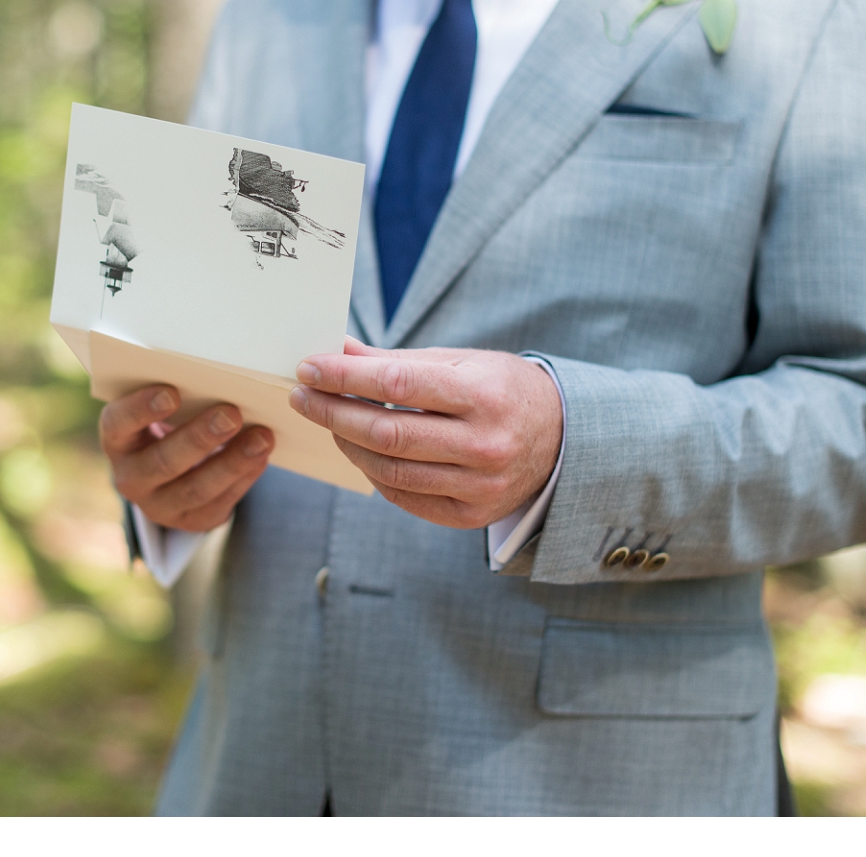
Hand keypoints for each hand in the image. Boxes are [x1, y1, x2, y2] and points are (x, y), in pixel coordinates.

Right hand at [101, 384, 273, 533]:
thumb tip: (220, 380)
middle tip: (230, 414)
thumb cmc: (168, 424)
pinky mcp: (191, 521)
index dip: (141, 410)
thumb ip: (179, 396)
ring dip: (232, 462)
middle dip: (199, 438)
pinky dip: (244, 478)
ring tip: (262, 438)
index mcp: (117, 441)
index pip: (118, 424)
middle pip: (163, 462)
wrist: (169, 469)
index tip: (171, 393)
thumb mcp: (160, 410)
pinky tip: (261, 457)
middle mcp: (130, 478)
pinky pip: (219, 504)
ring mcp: (159, 506)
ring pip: (196, 489)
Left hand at [289, 337, 561, 528]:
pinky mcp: (471, 515)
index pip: (395, 382)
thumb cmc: (503, 390)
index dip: (344, 376)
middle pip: (386, 432)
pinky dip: (372, 473)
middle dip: (333, 412)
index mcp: (483, 395)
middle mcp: (485, 444)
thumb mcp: (460, 362)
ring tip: (328, 421)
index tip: (309, 368)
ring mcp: (480, 485)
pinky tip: (359, 450)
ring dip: (347, 444)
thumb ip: (396, 360)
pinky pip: (404, 497)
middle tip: (302, 396)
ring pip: (389, 470)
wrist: (563, 438)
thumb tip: (335, 350)